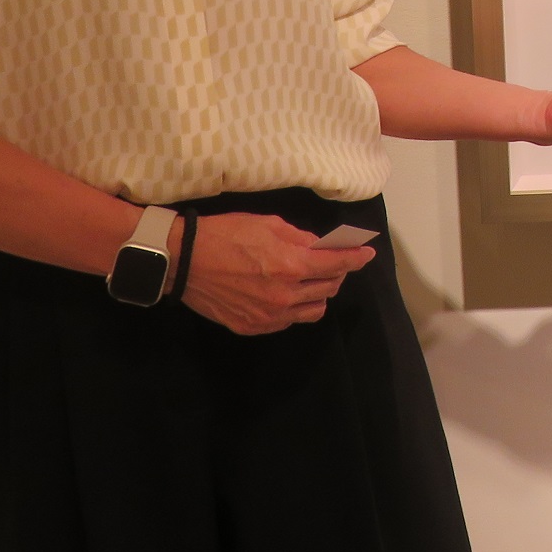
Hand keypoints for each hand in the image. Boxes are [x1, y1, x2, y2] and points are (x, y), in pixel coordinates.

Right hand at [178, 213, 374, 335]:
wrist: (184, 261)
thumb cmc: (226, 234)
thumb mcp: (268, 224)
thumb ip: (300, 238)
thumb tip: (320, 246)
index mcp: (291, 266)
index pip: (337, 265)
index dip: (356, 258)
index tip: (366, 253)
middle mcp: (284, 296)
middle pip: (328, 288)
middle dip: (337, 273)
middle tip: (332, 262)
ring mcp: (269, 316)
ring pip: (313, 310)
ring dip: (318, 293)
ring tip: (310, 280)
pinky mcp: (253, 327)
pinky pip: (288, 321)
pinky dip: (295, 307)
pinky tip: (286, 294)